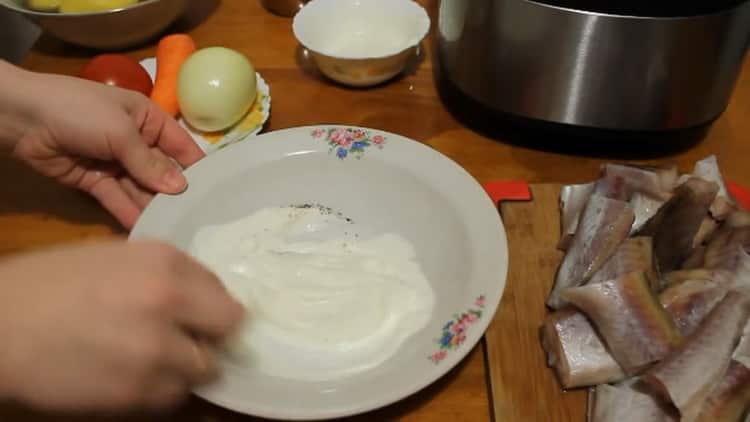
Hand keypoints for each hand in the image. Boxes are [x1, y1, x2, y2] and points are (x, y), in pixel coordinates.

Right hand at [0, 240, 243, 410]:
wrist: (0, 326)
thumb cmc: (53, 285)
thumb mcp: (119, 257)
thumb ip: (172, 275)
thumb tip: (208, 299)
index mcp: (166, 263)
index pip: (227, 296)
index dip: (216, 311)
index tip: (206, 319)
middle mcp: (170, 302)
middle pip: (227, 332)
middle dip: (211, 338)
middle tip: (188, 339)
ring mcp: (157, 351)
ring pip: (204, 370)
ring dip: (186, 367)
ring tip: (151, 358)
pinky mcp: (139, 393)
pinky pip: (173, 396)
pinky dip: (161, 389)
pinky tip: (131, 374)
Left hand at [4, 63, 203, 228]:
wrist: (22, 117)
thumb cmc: (79, 110)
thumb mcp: (121, 131)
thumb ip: (149, 163)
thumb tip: (181, 188)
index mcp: (148, 119)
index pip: (181, 146)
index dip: (197, 168)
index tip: (216, 193)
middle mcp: (136, 142)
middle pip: (162, 172)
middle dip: (175, 194)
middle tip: (196, 220)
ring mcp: (115, 163)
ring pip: (140, 189)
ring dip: (154, 207)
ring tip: (174, 229)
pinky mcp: (95, 182)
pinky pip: (117, 199)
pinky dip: (128, 213)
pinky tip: (145, 229)